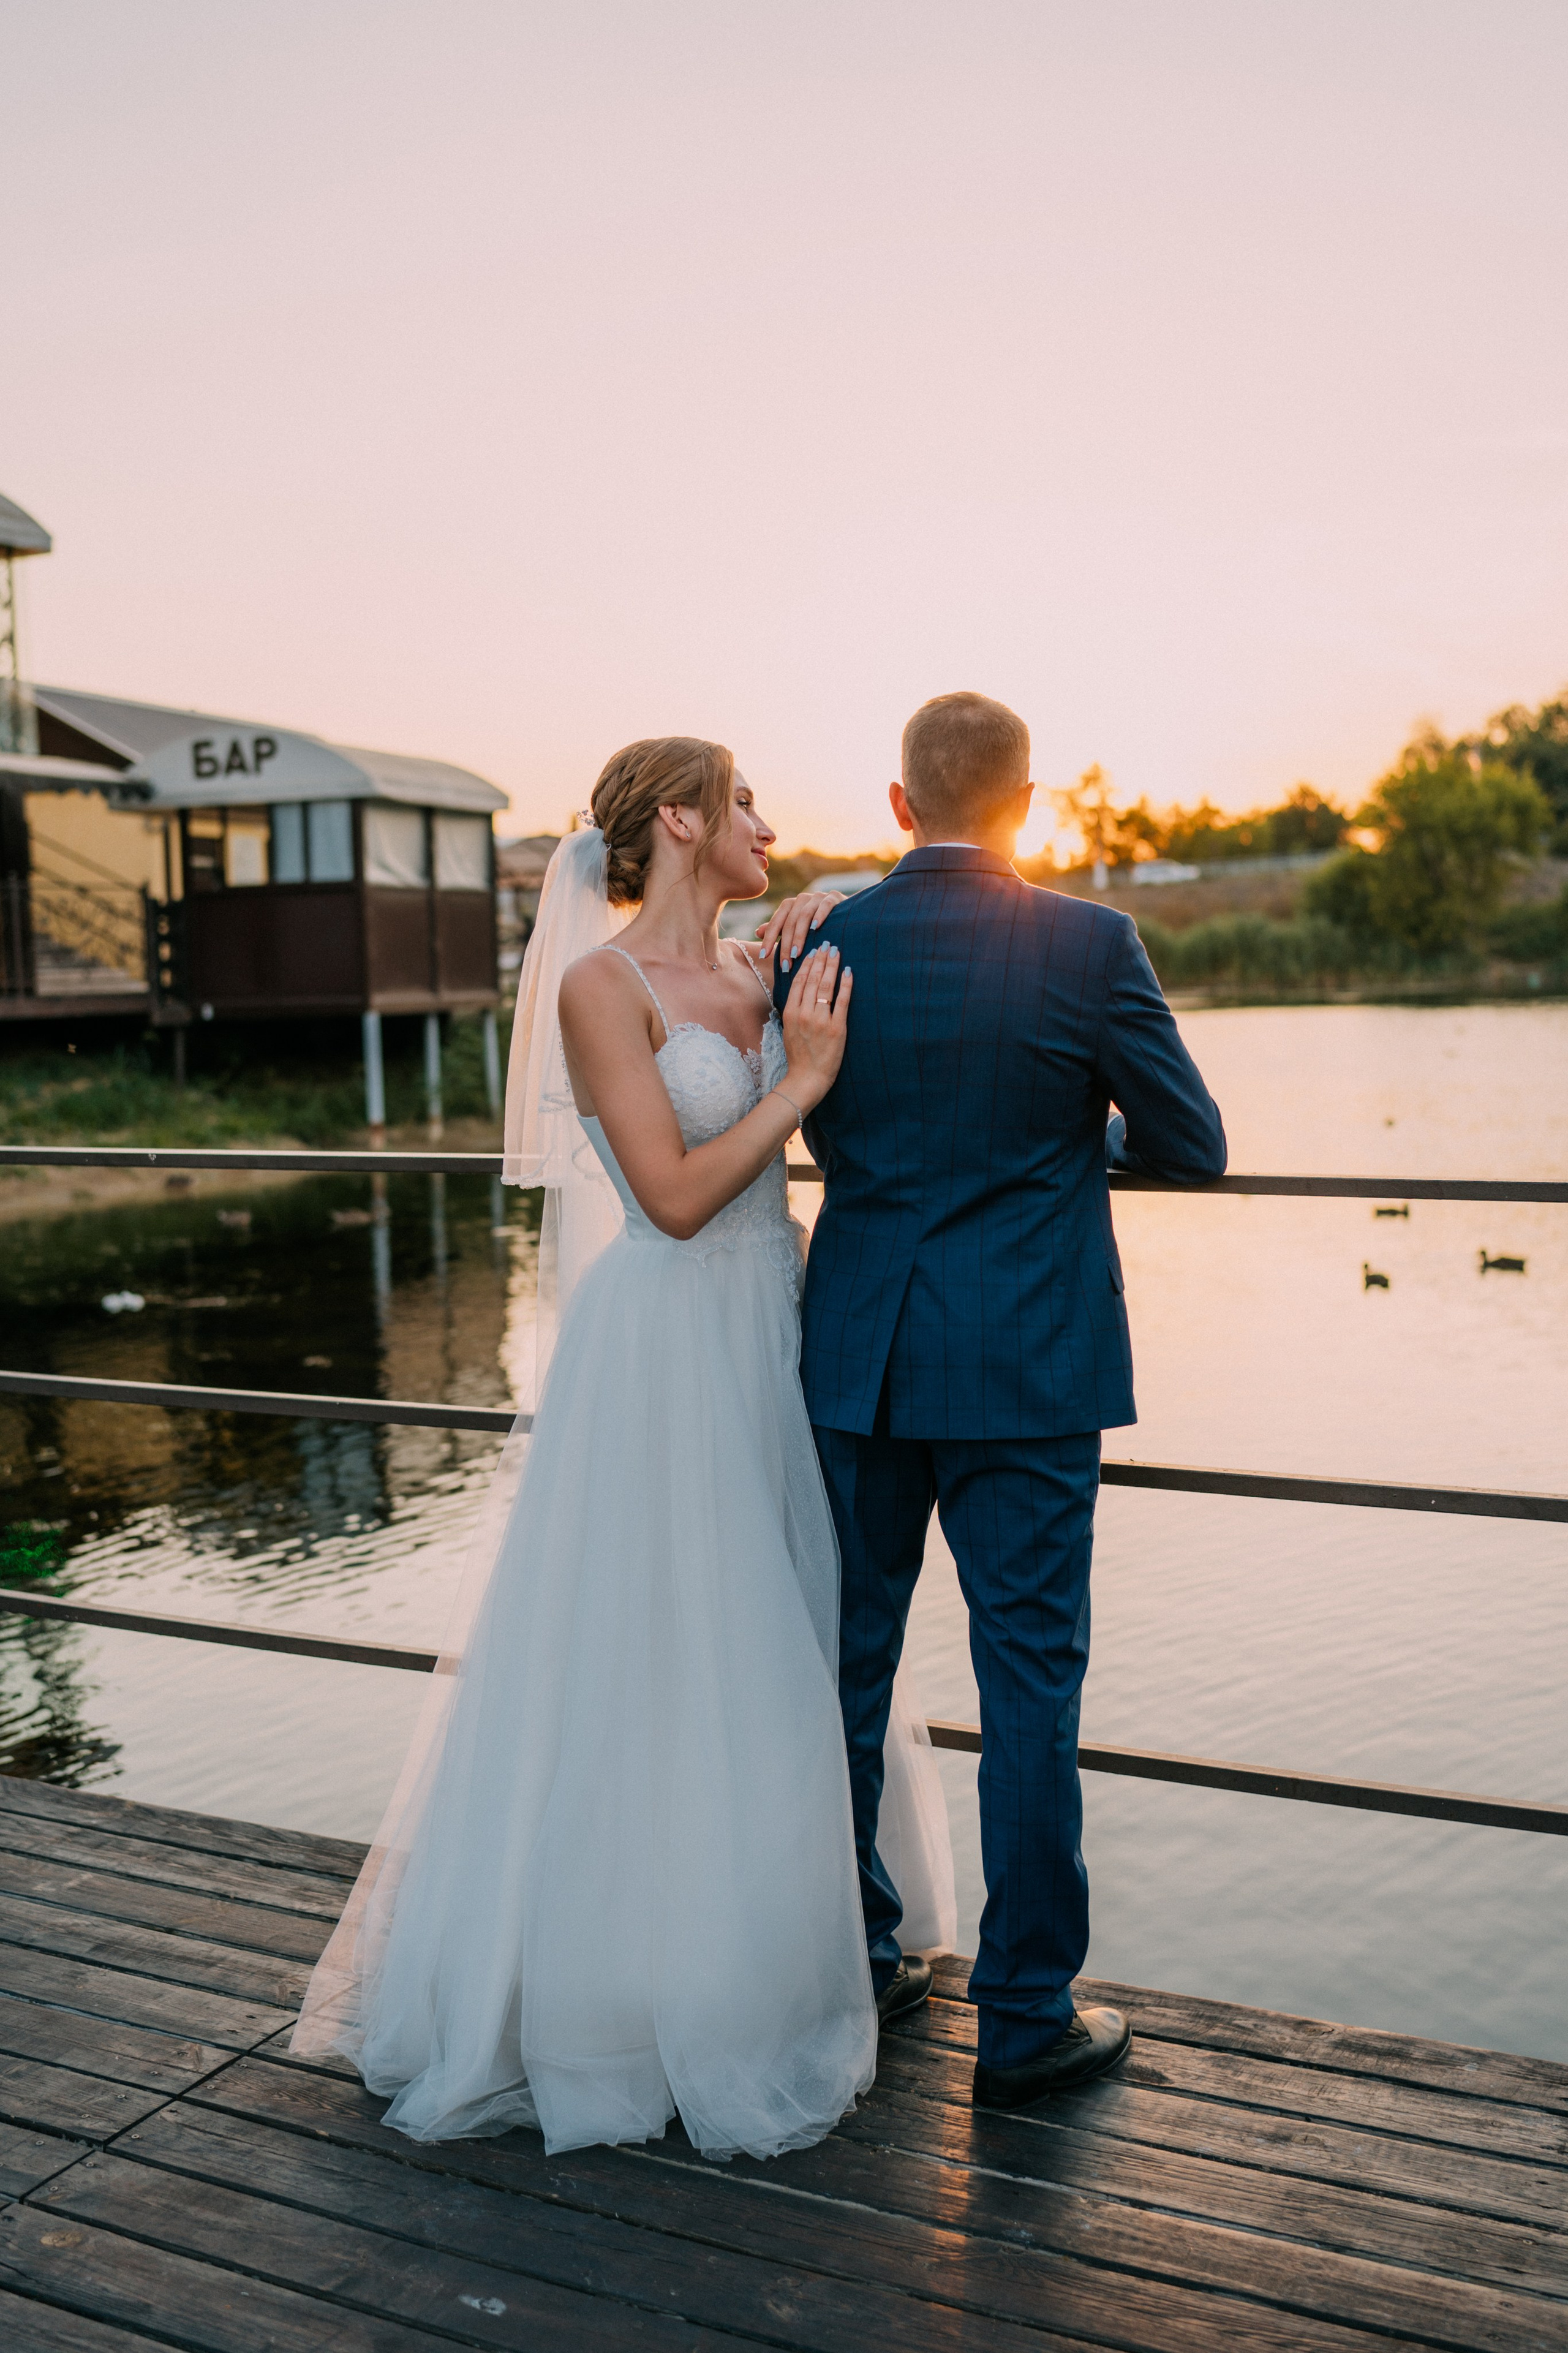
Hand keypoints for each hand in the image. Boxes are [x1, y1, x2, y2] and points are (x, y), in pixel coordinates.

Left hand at [755, 890, 845, 971]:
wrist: (844, 914)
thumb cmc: (816, 924)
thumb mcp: (795, 927)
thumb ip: (778, 929)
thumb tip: (758, 932)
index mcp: (789, 905)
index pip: (776, 922)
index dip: (768, 939)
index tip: (764, 956)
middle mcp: (801, 899)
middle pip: (789, 922)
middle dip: (786, 944)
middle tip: (785, 964)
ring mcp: (817, 897)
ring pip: (804, 915)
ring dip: (799, 936)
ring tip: (797, 954)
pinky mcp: (834, 897)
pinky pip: (825, 905)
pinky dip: (820, 915)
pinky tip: (816, 928)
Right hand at [779, 944, 851, 1112]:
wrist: (807, 1078)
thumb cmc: (799, 1055)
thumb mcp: (789, 1029)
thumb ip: (794, 1009)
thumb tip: (800, 990)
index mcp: (790, 1013)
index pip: (799, 981)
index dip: (807, 963)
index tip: (813, 951)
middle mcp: (804, 1014)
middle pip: (813, 979)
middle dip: (821, 959)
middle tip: (827, 943)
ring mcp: (820, 1021)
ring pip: (826, 987)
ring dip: (832, 966)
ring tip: (836, 952)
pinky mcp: (837, 1029)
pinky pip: (842, 1001)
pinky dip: (845, 985)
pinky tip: (848, 972)